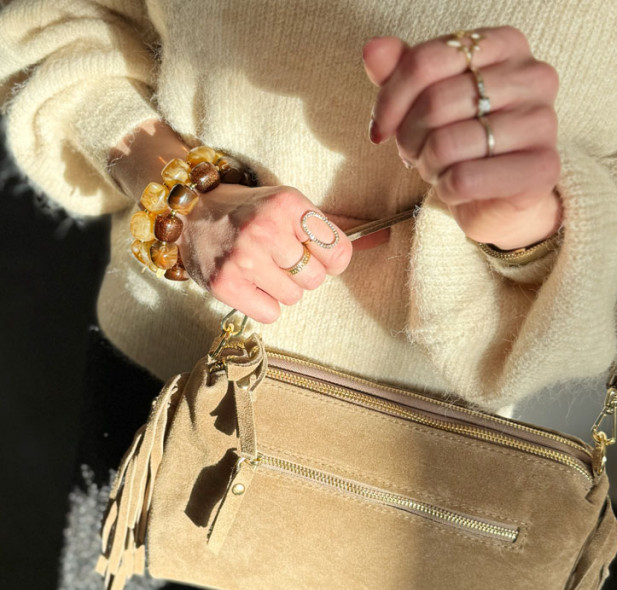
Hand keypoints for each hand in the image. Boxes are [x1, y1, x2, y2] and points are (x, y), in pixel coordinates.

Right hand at [107, 120, 351, 323]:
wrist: (190, 214)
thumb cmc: (248, 211)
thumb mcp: (289, 206)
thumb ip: (332, 226)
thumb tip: (380, 236)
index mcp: (289, 203)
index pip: (339, 252)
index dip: (331, 260)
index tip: (314, 254)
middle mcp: (267, 229)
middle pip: (316, 279)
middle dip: (303, 274)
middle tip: (279, 259)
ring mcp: (244, 258)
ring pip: (294, 298)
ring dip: (282, 290)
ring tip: (262, 269)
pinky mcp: (226, 284)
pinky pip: (270, 313)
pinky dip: (263, 304)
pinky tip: (250, 284)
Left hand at [363, 28, 562, 249]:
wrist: (498, 198)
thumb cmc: (463, 141)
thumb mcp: (427, 101)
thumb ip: (403, 71)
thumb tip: (374, 50)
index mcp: (506, 44)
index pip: (426, 60)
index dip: (391, 100)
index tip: (382, 128)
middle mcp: (534, 75)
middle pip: (436, 102)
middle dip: (409, 137)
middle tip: (414, 154)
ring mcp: (543, 122)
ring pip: (448, 143)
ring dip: (429, 165)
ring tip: (438, 169)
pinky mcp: (542, 169)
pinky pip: (466, 179)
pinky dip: (447, 190)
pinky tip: (454, 189)